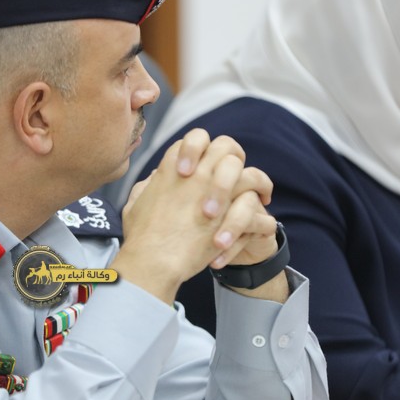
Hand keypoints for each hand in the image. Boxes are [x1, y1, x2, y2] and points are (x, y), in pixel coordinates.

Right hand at [115, 129, 276, 302]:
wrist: (156, 260)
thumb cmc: (142, 236)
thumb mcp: (135, 203)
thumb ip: (147, 186)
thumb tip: (155, 178)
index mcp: (171, 165)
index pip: (196, 140)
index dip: (204, 149)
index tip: (207, 165)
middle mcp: (196, 170)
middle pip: (225, 145)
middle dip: (233, 157)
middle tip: (237, 173)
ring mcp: (215, 186)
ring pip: (244, 166)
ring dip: (256, 178)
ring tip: (262, 192)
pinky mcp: (230, 207)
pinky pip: (254, 193)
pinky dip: (262, 198)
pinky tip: (264, 206)